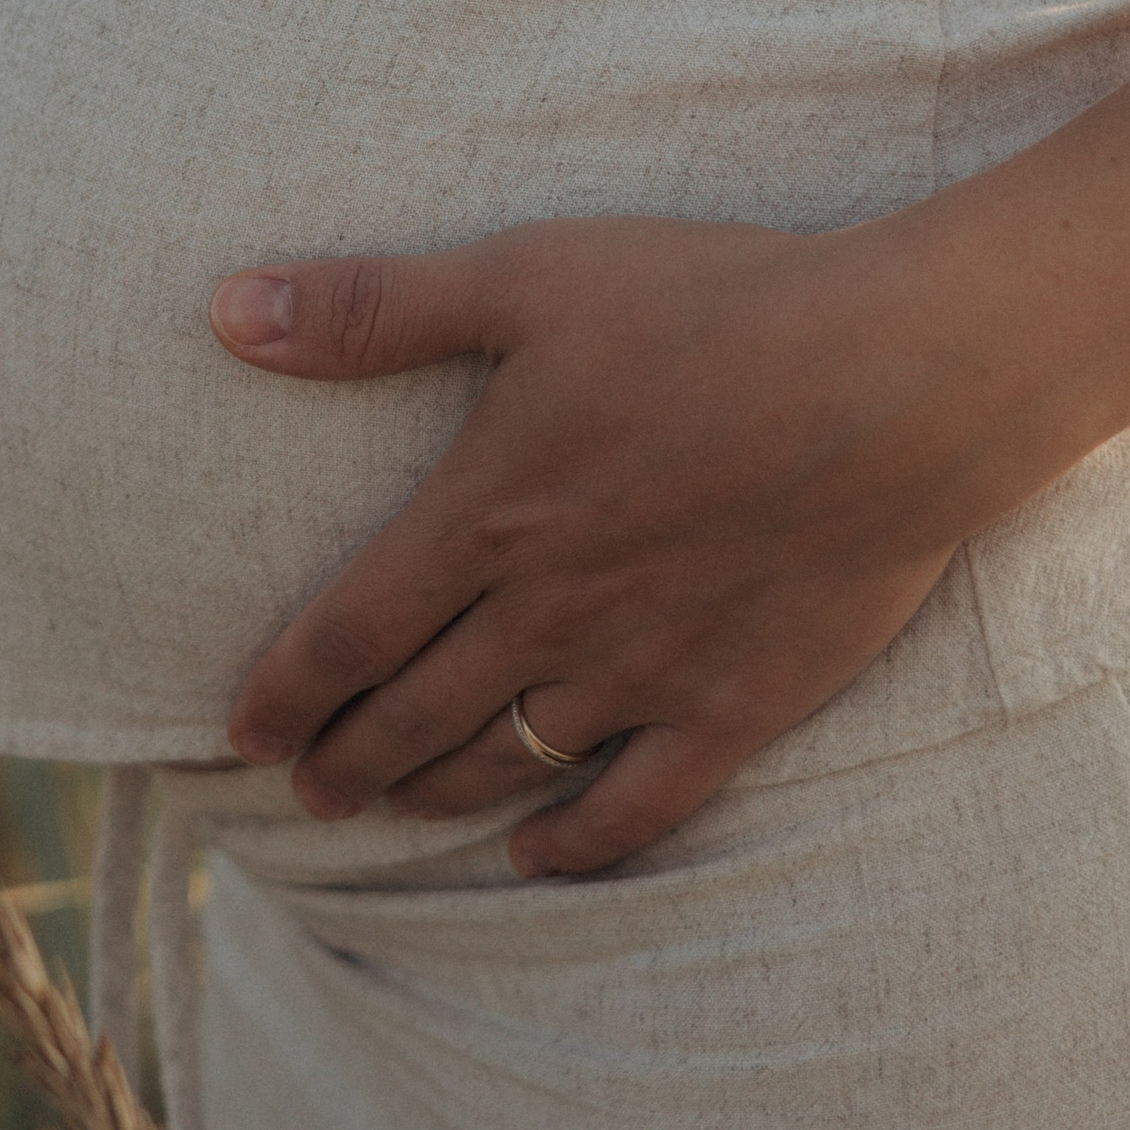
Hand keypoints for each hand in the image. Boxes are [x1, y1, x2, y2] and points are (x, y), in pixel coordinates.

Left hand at [211, 213, 1077, 876]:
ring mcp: (645, 670)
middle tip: (300, 793)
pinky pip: (638, 803)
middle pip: (414, 714)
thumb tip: (227, 312)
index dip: (284, 691)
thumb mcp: (526, 276)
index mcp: (487, 516)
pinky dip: (573, 840)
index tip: (238, 731)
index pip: (347, 630)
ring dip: (431, 792)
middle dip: (343, 760)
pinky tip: (532, 853)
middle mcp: (550, 613)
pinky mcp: (739, 703)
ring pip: (507, 759)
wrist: (902, 377)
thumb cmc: (714, 307)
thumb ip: (372, 308)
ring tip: (382, 810)